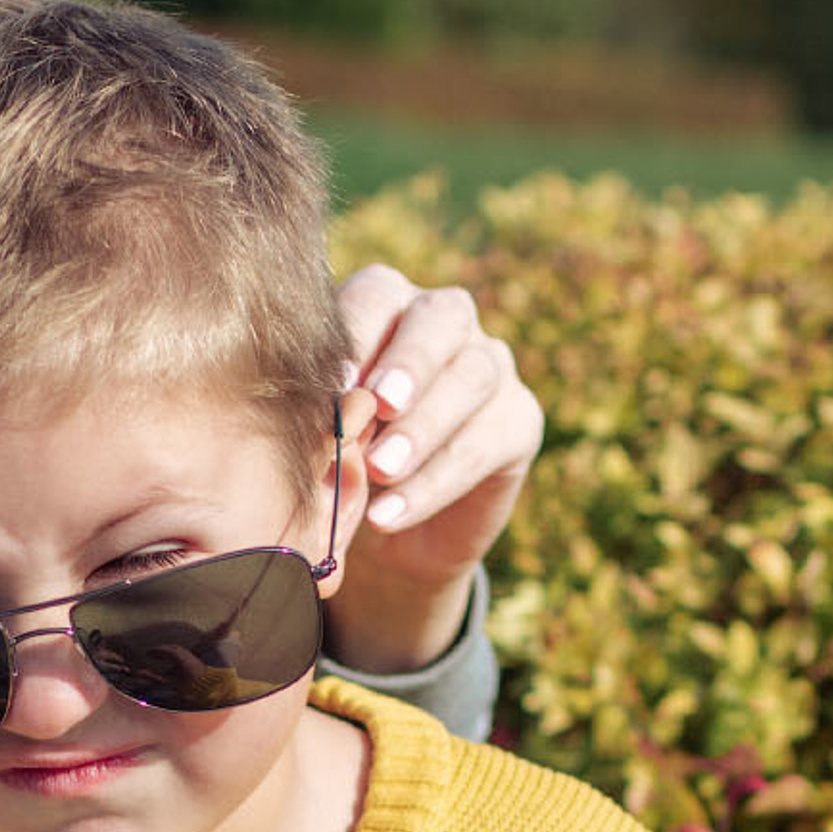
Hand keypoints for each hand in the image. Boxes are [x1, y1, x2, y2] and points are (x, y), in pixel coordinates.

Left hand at [325, 266, 543, 674]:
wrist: (382, 537)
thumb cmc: (333, 464)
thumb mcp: (314, 436)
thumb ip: (320, 412)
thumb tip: (321, 411)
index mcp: (388, 306)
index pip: (378, 294)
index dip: (357, 334)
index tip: (332, 384)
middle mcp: (446, 324)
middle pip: (443, 317)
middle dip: (410, 361)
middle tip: (380, 403)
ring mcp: (491, 367)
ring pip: (473, 376)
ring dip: (423, 426)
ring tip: (380, 471)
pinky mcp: (519, 420)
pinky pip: (486, 442)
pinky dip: (435, 482)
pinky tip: (390, 513)